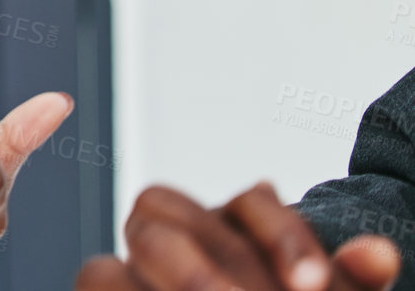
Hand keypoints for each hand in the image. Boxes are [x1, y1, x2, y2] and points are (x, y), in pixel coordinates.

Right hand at [75, 181, 401, 290]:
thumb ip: (350, 280)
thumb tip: (380, 254)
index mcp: (238, 227)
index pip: (251, 200)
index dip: (282, 235)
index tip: (313, 286)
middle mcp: (183, 234)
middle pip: (169, 204)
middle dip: (221, 257)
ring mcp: (142, 265)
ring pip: (134, 237)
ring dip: (181, 272)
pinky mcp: (115, 287)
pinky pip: (102, 274)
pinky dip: (125, 285)